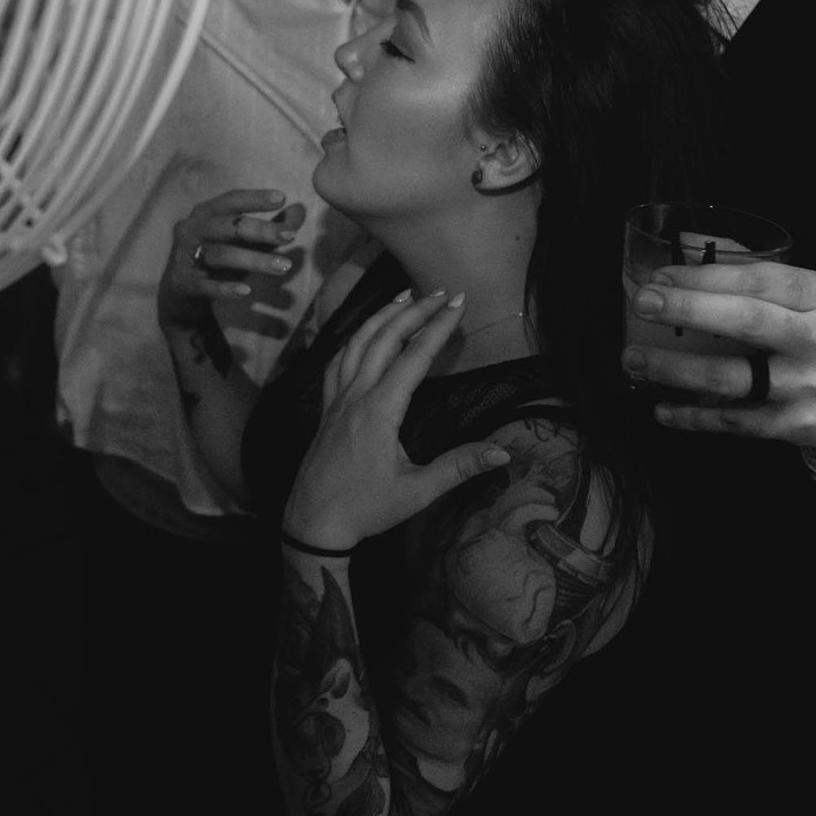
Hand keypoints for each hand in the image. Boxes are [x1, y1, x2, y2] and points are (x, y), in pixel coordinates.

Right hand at [158, 189, 304, 329]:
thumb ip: (270, 227)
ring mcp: (184, 256)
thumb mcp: (243, 243)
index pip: (231, 201)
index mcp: (205, 213)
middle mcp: (192, 229)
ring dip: (253, 260)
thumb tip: (299, 209)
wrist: (180, 295)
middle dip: (260, 230)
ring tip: (282, 267)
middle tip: (290, 237)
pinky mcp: (182, 283)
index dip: (254, 198)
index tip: (282, 198)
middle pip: (228, 226)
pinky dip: (225, 288)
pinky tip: (246, 291)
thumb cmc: (216, 261)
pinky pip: (205, 285)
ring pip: (221, 255)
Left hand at [284, 290, 510, 548]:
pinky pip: (338, 360)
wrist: (312, 522)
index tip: (459, 302)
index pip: (414, 356)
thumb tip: (503, 452)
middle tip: (442, 292)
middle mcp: (356, 396)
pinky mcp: (327, 408)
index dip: (439, 326)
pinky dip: (355, 338)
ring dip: (382, 316)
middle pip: (385, 338)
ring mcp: (337, 399)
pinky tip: (364, 333)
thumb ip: (459, 467)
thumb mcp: (417, 492)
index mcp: (380, 411)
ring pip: (357, 343)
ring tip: (405, 296)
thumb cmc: (366, 508)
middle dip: (414, 310)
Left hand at [624, 262, 815, 452]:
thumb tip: (688, 242)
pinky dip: (693, 416)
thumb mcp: (807, 292)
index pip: (756, 280)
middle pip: (747, 323)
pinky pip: (736, 422)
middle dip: (689, 310)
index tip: (660, 277)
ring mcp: (807, 386)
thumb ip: (749, 267)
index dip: (703, 277)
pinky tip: (662, 408)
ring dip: (676, 371)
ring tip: (635, 361)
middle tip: (643, 305)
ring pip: (734, 379)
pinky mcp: (798, 426)